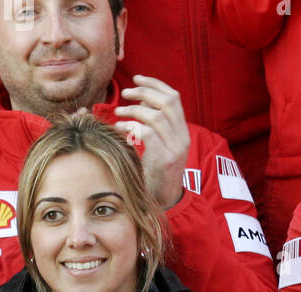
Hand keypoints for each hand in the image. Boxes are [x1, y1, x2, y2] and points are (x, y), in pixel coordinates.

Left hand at [115, 76, 190, 210]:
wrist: (164, 204)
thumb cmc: (154, 177)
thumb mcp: (157, 150)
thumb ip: (152, 131)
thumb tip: (137, 109)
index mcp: (182, 131)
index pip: (174, 98)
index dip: (156, 84)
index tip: (138, 78)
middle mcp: (181, 136)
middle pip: (168, 101)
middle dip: (146, 91)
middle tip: (126, 92)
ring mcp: (174, 147)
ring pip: (156, 115)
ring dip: (135, 110)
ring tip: (118, 112)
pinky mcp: (164, 158)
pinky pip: (148, 133)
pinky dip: (132, 127)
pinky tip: (120, 130)